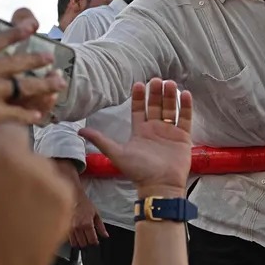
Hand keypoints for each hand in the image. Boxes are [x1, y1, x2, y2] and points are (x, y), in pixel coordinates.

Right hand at [0, 20, 65, 144]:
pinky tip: (39, 115)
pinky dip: (29, 114)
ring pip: (23, 86)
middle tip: (49, 59)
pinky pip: (17, 112)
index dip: (15, 32)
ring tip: (56, 84)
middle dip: (36, 60)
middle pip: (15, 62)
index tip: (30, 25)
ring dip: (43, 85)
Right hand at [0, 96, 73, 264]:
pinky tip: (26, 226)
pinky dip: (46, 201)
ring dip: (28, 178)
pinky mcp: (61, 193)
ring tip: (9, 218)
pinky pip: (55, 184)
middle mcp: (0, 149)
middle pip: (13, 134)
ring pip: (37, 161)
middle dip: (7, 153)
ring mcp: (33, 170)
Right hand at [71, 186, 108, 247]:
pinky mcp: (64, 227)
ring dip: (79, 243)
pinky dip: (72, 240)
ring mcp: (70, 228)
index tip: (95, 242)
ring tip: (82, 238)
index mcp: (87, 224)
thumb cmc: (85, 203)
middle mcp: (78, 227)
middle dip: (87, 243)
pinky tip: (75, 236)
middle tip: (88, 239)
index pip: (92, 240)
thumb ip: (101, 226)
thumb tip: (105, 235)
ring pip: (75, 243)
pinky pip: (68, 239)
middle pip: (83, 243)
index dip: (95, 243)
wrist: (73, 196)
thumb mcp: (96, 214)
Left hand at [79, 79, 192, 197]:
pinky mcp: (183, 137)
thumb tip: (79, 131)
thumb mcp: (116, 153)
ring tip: (169, 83)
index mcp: (140, 131)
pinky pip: (185, 118)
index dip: (139, 97)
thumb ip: (100, 140)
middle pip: (155, 106)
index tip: (139, 84)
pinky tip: (185, 94)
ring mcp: (170, 132)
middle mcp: (155, 129)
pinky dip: (185, 106)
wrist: (160, 185)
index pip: (139, 109)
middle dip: (155, 93)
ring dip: (170, 96)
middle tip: (156, 80)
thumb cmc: (138, 170)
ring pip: (170, 109)